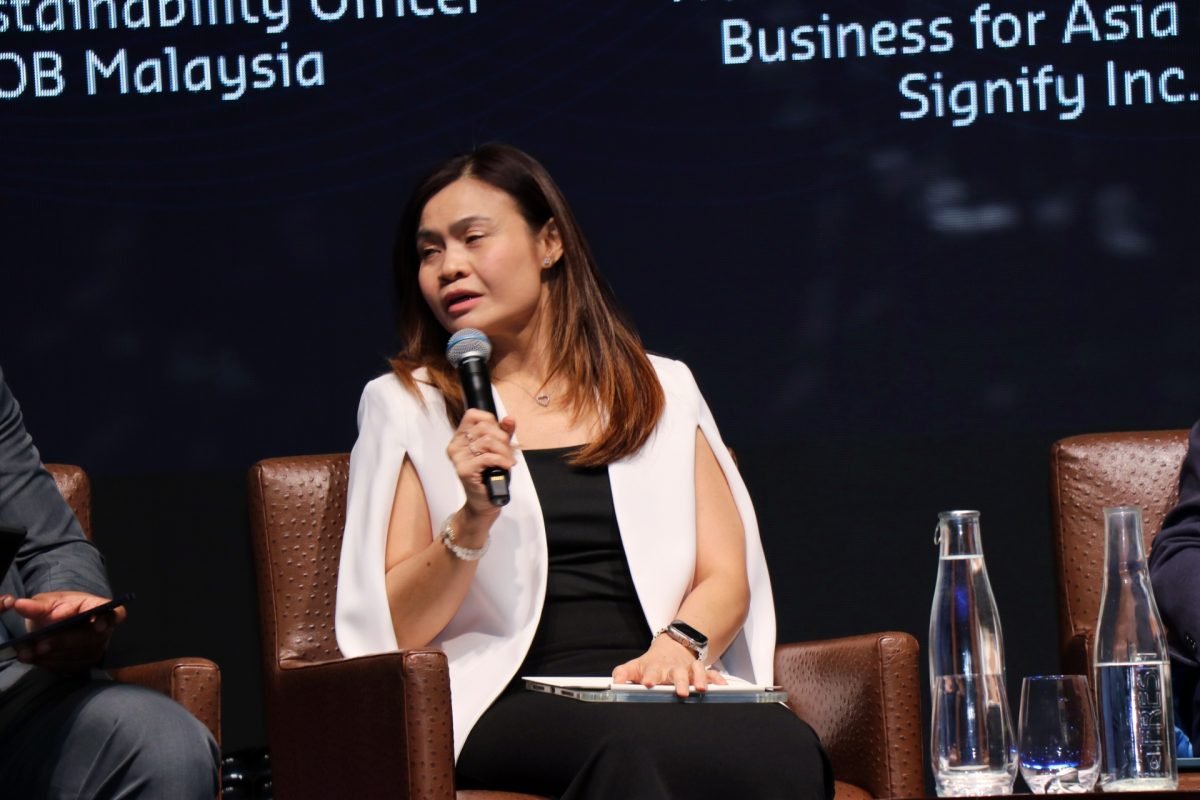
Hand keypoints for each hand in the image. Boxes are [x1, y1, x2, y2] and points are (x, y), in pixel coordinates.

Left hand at [0, 591, 125, 671]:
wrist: (54, 625)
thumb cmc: (56, 609)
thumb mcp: (46, 602)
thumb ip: (36, 605)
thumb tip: (20, 605)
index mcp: (99, 608)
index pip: (114, 613)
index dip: (108, 620)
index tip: (97, 625)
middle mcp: (103, 630)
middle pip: (92, 638)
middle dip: (65, 641)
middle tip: (41, 645)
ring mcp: (96, 649)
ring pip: (79, 655)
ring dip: (54, 655)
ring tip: (30, 652)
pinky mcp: (84, 664)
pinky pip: (70, 666)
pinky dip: (51, 663)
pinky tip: (35, 657)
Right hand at [448, 409, 516, 514]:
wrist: (484, 501)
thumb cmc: (490, 475)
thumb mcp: (499, 449)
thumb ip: (504, 432)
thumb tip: (509, 419)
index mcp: (460, 437)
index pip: (473, 415)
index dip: (491, 421)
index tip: (500, 435)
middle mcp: (455, 446)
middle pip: (484, 428)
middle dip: (502, 439)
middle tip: (508, 452)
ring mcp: (458, 458)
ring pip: (487, 441)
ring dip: (504, 451)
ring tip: (508, 461)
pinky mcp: (464, 470)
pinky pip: (487, 457)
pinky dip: (501, 460)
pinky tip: (506, 466)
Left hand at [611, 634, 727, 697]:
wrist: (673, 647)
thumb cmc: (652, 663)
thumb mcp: (636, 666)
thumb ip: (624, 673)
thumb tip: (615, 682)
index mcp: (656, 667)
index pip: (651, 671)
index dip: (650, 677)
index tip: (648, 683)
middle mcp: (673, 668)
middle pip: (677, 674)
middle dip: (679, 682)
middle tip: (680, 692)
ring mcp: (687, 668)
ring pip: (695, 672)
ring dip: (699, 680)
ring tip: (701, 689)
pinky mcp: (699, 671)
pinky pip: (711, 673)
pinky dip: (716, 679)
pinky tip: (722, 685)